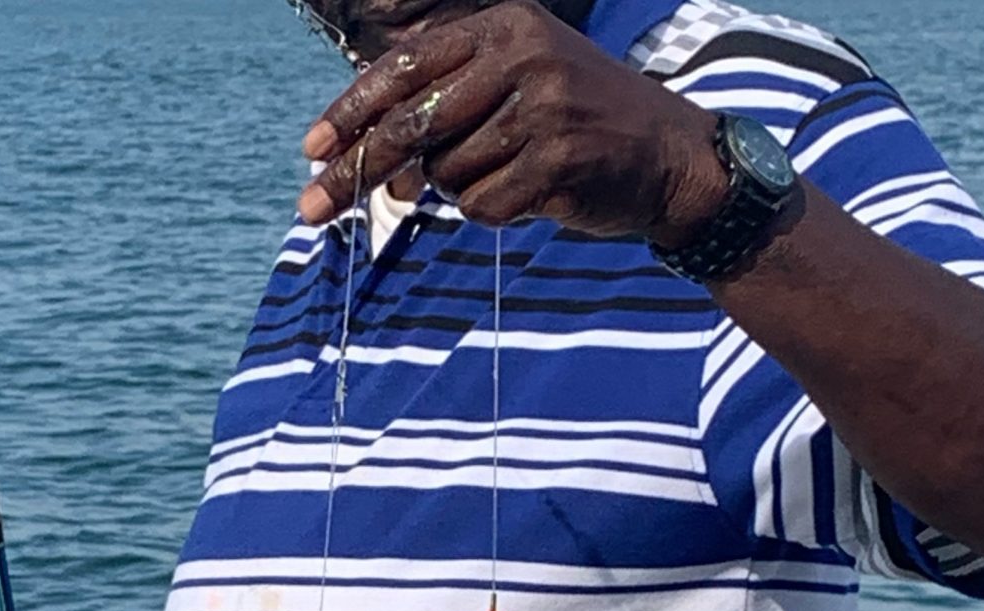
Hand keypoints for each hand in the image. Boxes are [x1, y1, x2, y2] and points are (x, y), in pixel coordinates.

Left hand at [297, 0, 727, 243]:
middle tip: (312, 208)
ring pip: (447, 171)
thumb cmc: (578, 127)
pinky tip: (529, 197)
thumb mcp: (516, 89)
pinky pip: (482, 204)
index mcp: (505, 26)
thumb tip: (369, 161)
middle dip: (357, 170)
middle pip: (411, 124)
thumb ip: (448, 110)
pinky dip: (491, 212)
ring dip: (458, 190)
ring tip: (506, 177)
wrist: (672, 159)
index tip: (311, 150)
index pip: (406, 67)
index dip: (351, 112)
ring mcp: (543, 106)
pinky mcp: (558, 158)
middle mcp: (523, 56)